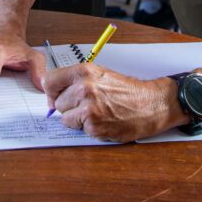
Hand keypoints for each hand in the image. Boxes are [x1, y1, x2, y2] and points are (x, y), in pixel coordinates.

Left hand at [43, 65, 180, 141]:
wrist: (152, 104)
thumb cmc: (127, 90)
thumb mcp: (99, 75)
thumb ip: (75, 82)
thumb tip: (52, 96)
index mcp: (83, 71)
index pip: (49, 81)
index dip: (51, 92)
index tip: (56, 97)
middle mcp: (84, 88)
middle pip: (57, 103)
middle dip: (69, 107)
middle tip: (88, 105)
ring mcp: (88, 108)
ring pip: (65, 119)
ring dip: (78, 120)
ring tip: (97, 113)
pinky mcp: (94, 126)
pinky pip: (80, 130)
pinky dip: (90, 129)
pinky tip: (104, 121)